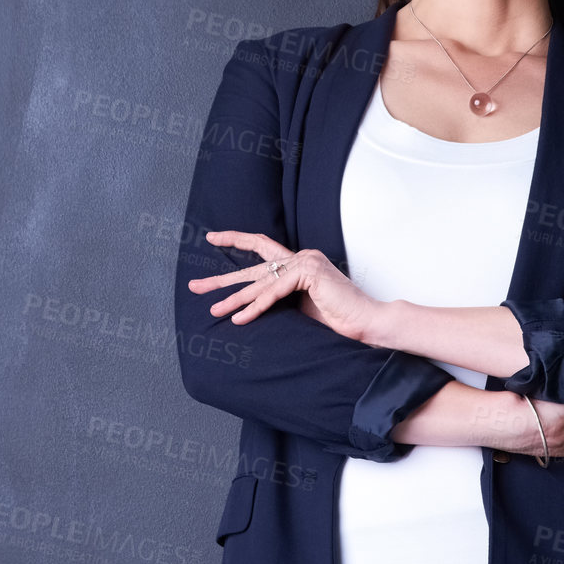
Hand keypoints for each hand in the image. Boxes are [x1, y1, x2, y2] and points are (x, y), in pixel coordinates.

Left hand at [187, 230, 380, 341]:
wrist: (367, 324)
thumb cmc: (339, 320)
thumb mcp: (300, 308)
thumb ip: (280, 299)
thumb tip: (249, 305)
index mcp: (299, 263)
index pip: (262, 246)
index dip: (235, 239)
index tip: (211, 239)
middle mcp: (301, 257)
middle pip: (253, 265)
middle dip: (222, 278)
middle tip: (195, 286)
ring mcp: (306, 262)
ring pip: (260, 282)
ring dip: (234, 299)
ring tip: (214, 309)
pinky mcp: (309, 273)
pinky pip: (274, 291)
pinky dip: (257, 307)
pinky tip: (241, 318)